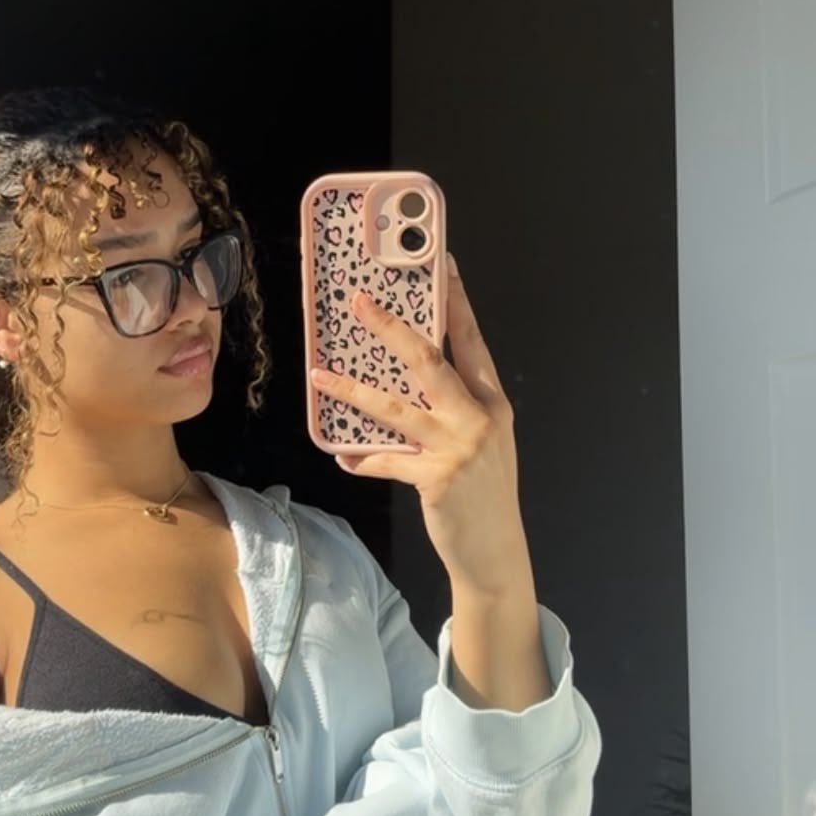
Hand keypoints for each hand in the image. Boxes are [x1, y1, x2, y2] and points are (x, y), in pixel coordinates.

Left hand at [309, 255, 530, 597]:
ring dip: (352, 391)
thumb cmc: (484, 493)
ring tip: (320, 377)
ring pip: (394, 407)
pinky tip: (343, 458)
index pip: (472, 340)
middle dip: (390, 328)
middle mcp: (478, 416)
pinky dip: (361, 458)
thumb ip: (455, 410)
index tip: (442, 265)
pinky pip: (385, 460)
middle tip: (358, 303)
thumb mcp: (482, 442)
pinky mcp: (436, 477)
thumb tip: (408, 383)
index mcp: (492, 401)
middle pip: (428, 360)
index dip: (456, 301)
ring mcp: (458, 446)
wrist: (495, 551)